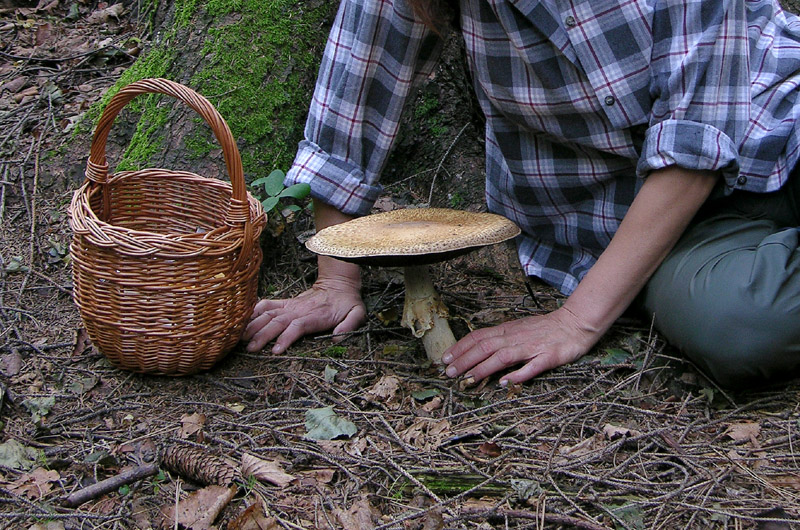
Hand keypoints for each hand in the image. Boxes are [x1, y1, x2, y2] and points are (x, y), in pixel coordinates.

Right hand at [243, 276, 366, 353]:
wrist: (339, 283)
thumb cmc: (347, 302)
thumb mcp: (357, 313)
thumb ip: (350, 325)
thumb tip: (337, 338)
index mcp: (316, 315)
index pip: (297, 326)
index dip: (285, 338)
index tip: (275, 350)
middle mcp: (299, 310)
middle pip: (277, 321)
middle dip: (262, 335)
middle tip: (250, 348)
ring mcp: (291, 305)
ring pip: (268, 313)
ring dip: (254, 324)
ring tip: (240, 337)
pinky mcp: (286, 303)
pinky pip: (267, 304)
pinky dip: (254, 310)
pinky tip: (242, 319)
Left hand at [441, 307, 598, 385]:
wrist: (575, 323)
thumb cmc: (545, 328)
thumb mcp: (519, 329)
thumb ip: (501, 339)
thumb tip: (480, 351)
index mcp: (507, 330)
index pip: (478, 337)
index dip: (460, 347)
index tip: (445, 358)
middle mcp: (515, 337)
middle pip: (485, 347)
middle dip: (465, 360)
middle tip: (449, 372)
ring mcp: (531, 348)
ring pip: (502, 356)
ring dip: (483, 368)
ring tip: (468, 379)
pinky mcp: (547, 357)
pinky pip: (531, 367)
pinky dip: (517, 375)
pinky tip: (505, 383)